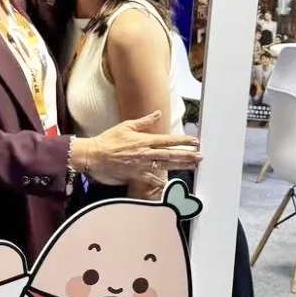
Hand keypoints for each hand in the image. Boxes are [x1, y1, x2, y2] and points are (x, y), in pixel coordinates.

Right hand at [70, 112, 199, 185]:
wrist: (95, 155)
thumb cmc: (109, 139)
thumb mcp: (126, 125)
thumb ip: (144, 121)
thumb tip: (157, 114)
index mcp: (144, 140)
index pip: (168, 140)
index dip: (183, 141)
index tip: (195, 141)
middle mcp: (146, 153)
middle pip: (171, 154)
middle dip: (187, 155)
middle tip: (200, 156)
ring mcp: (142, 165)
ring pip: (165, 166)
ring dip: (181, 166)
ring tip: (193, 166)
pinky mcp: (136, 175)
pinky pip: (152, 179)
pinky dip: (162, 181)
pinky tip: (171, 182)